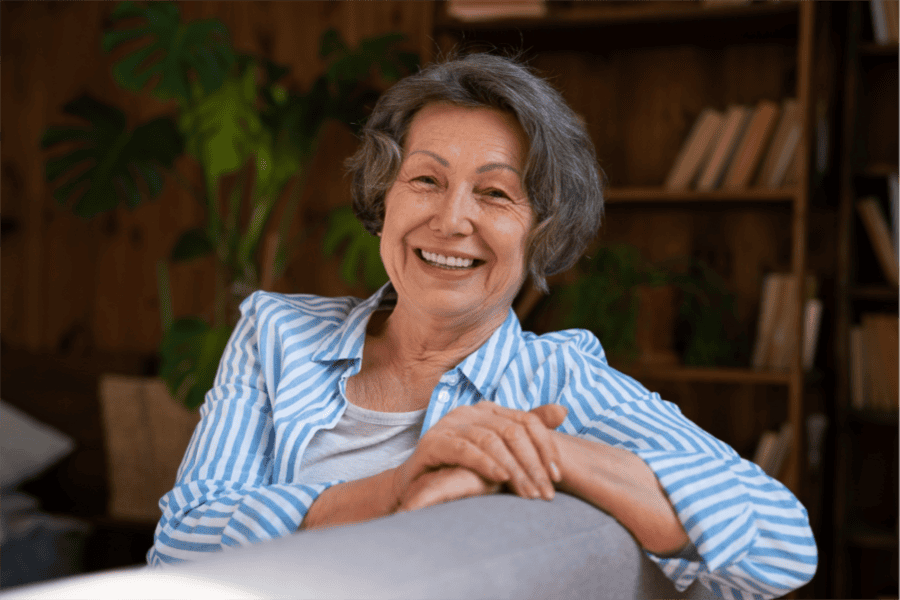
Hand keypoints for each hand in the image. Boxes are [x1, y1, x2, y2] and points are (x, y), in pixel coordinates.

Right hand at [393, 402, 567, 504]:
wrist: (417, 485)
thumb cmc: (463, 468)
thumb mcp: (500, 453)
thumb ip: (527, 432)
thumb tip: (563, 411)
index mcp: (490, 410)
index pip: (528, 421)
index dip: (546, 447)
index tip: (558, 476)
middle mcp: (471, 412)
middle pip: (513, 432)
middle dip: (533, 464)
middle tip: (545, 493)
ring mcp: (451, 424)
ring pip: (491, 440)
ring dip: (514, 469)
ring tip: (528, 492)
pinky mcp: (433, 442)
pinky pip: (464, 449)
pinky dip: (485, 463)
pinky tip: (500, 478)